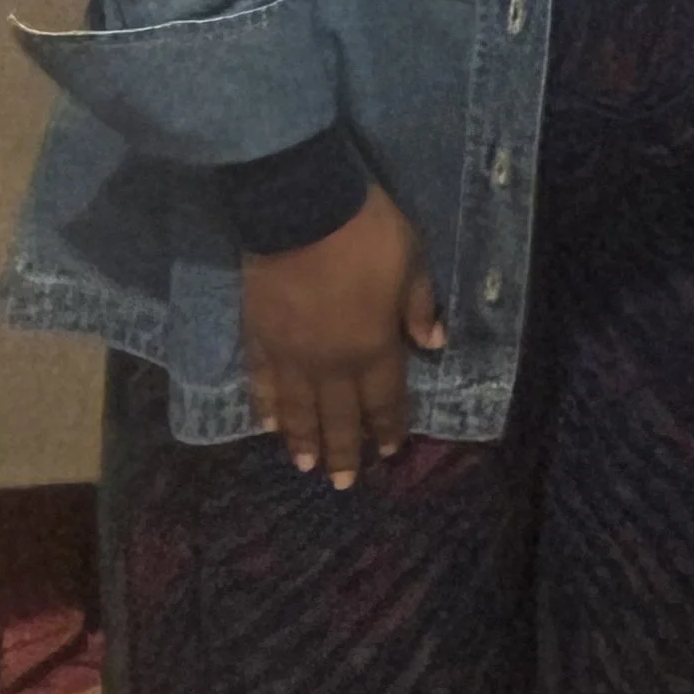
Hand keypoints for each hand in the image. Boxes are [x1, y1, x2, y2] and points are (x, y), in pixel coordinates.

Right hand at [242, 181, 444, 486]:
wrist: (301, 209)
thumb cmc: (366, 232)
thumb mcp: (411, 260)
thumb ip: (418, 305)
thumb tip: (434, 344)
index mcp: (374, 348)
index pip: (384, 398)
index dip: (387, 426)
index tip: (389, 451)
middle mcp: (332, 364)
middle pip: (339, 417)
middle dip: (344, 451)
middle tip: (343, 484)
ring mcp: (291, 355)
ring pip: (298, 410)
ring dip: (303, 440)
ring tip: (306, 467)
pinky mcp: (258, 338)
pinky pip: (261, 382)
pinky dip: (265, 406)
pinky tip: (267, 425)